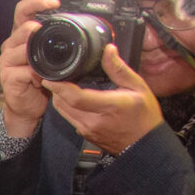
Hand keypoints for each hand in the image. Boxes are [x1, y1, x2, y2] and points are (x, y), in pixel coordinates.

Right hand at [0, 0, 61, 137]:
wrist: (27, 107)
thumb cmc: (39, 80)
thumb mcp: (49, 58)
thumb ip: (54, 44)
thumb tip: (76, 29)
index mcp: (20, 36)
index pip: (23, 11)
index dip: (37, 3)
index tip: (55, 3)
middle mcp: (10, 45)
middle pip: (24, 28)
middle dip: (40, 33)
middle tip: (53, 42)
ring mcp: (7, 61)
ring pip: (25, 48)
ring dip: (41, 57)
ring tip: (48, 67)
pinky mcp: (8, 76)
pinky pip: (26, 70)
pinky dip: (38, 75)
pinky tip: (42, 80)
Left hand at [45, 43, 164, 155]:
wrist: (144, 144)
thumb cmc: (144, 116)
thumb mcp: (138, 87)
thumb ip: (119, 69)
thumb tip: (108, 50)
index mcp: (108, 107)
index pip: (75, 98)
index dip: (59, 87)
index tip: (50, 77)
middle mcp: (93, 121)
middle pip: (63, 104)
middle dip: (55, 89)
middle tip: (54, 75)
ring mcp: (87, 130)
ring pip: (63, 112)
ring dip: (58, 98)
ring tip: (60, 84)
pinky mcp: (85, 135)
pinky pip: (69, 118)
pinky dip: (66, 106)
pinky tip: (70, 97)